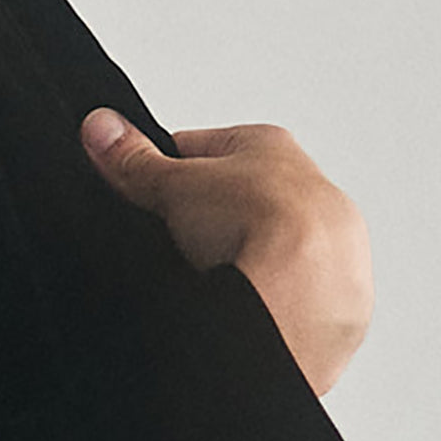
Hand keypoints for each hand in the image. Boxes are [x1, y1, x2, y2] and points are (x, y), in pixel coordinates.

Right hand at [80, 110, 373, 396]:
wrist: (301, 299)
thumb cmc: (260, 227)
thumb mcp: (173, 186)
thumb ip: (134, 161)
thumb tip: (101, 129)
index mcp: (273, 146)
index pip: (204, 150)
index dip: (165, 172)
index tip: (146, 192)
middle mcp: (316, 192)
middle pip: (238, 202)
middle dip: (207, 223)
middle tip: (177, 244)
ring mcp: (334, 249)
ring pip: (268, 252)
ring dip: (241, 265)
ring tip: (209, 282)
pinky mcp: (338, 305)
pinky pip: (290, 300)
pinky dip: (264, 306)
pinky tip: (239, 311)